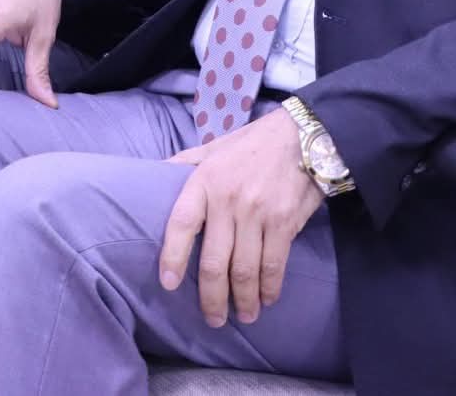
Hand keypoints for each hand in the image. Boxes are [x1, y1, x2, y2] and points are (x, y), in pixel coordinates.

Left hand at [159, 109, 323, 327]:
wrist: (302, 136)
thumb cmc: (251, 145)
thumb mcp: (212, 148)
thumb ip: (184, 164)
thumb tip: (153, 174)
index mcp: (205, 181)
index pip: (182, 222)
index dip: (173, 254)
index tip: (169, 283)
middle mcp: (229, 200)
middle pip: (215, 261)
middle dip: (213, 297)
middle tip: (213, 319)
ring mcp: (259, 214)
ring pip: (246, 269)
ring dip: (244, 299)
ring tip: (243, 316)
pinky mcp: (285, 223)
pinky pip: (274, 265)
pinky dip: (270, 288)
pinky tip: (266, 299)